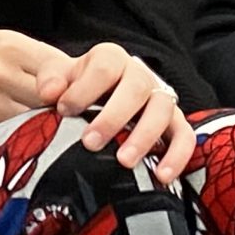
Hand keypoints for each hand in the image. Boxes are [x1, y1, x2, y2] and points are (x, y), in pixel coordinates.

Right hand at [0, 25, 72, 134]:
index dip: (75, 88)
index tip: (80, 98)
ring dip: (44, 127)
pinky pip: (9, 135)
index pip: (57, 72)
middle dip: (63, 110)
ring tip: (46, 124)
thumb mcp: (6, 40)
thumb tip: (85, 84)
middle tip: (72, 116)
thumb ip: (44, 62)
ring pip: (32, 124)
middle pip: (48, 103)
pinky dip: (19, 135)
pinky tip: (19, 130)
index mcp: (10, 47)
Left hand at [36, 42, 196, 182]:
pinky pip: (184, 137)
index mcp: (111, 59)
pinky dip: (177, 155)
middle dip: (113, 117)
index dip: (84, 89)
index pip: (104, 67)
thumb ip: (50, 80)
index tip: (63, 110)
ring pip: (162, 111)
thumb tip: (50, 92)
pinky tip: (161, 175)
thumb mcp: (59, 78)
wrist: (94, 99)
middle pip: (136, 88)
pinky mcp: (175, 123)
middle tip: (90, 142)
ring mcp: (160, 98)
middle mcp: (140, 75)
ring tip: (124, 161)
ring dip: (144, 137)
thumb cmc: (77, 89)